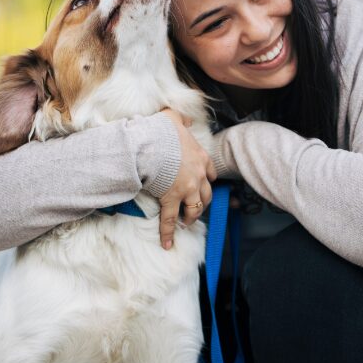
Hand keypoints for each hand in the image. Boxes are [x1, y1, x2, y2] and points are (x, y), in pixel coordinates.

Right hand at [158, 108, 215, 248]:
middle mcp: (198, 176)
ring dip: (191, 217)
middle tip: (196, 207)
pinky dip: (168, 233)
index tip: (206, 184)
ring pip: (195, 209)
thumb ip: (182, 119)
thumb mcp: (174, 118)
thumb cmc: (161, 131)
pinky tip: (167, 244)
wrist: (151, 144)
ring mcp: (186, 189)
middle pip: (206, 194)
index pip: (211, 173)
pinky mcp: (171, 199)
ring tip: (186, 223)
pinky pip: (170, 220)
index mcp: (201, 158)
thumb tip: (186, 118)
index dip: (208, 180)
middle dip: (202, 202)